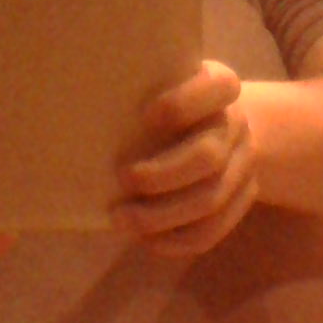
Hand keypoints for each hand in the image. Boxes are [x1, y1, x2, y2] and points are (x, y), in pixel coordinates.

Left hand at [112, 60, 257, 257]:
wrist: (217, 125)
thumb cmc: (168, 100)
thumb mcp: (159, 83)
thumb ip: (137, 90)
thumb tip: (79, 116)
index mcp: (218, 85)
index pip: (220, 87)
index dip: (184, 104)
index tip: (144, 117)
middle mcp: (236, 124)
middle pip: (209, 155)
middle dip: (162, 174)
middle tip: (123, 179)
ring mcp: (244, 165)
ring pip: (210, 199)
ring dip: (162, 215)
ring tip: (122, 219)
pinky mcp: (242, 199)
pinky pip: (214, 229)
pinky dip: (178, 240)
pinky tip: (147, 240)